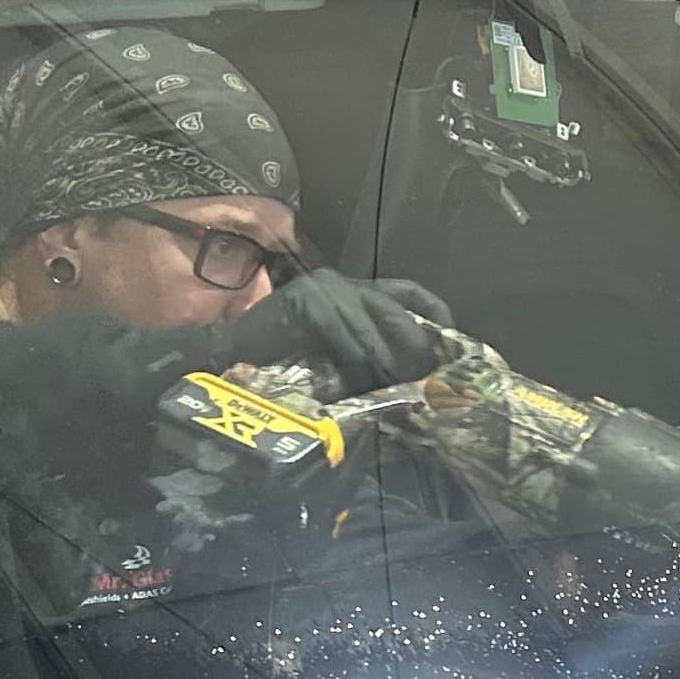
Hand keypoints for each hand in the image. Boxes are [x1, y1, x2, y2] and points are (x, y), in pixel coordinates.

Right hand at [216, 269, 456, 390]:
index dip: (437, 316)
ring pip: (374, 335)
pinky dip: (356, 372)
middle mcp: (341, 283)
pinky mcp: (306, 306)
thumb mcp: (334, 349)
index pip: (409, 292)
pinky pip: (346, 344)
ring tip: (395, 395)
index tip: (452, 346)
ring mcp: (323, 291)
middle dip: (416, 350)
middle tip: (426, 382)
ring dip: (386, 371)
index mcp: (352, 288)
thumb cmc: (282, 358)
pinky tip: (359, 393)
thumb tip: (414, 376)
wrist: (227, 355)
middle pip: (399, 313)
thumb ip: (368, 350)